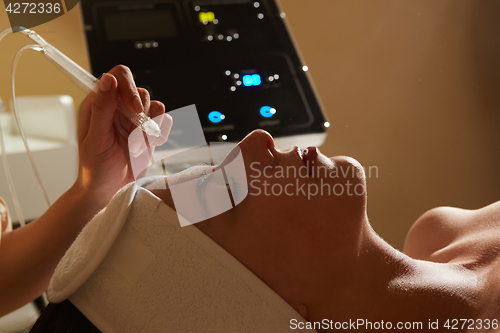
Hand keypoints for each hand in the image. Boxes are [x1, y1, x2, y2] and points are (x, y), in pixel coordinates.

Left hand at [74, 65, 170, 204]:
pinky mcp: (149, 131)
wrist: (109, 191)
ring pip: (156, 106)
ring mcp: (135, 119)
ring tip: (137, 146)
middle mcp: (118, 107)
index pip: (119, 76)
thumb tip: (108, 80)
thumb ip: (102, 108)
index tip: (136, 110)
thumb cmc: (95, 168)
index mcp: (99, 103)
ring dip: (150, 128)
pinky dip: (161, 133)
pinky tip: (149, 146)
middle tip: (134, 137)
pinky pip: (165, 120)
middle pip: (141, 92)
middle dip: (141, 117)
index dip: (130, 89)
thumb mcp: (96, 138)